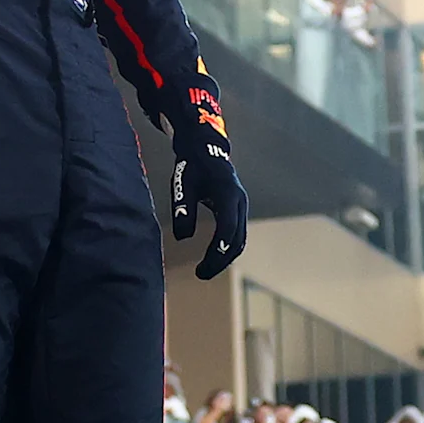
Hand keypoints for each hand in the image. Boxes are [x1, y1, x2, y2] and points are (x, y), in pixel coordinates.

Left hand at [167, 100, 246, 280]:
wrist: (205, 148)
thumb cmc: (192, 165)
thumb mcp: (183, 184)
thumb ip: (183, 208)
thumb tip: (182, 238)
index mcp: (228, 194)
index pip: (227, 230)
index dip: (216, 252)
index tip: (202, 268)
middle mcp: (240, 201)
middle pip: (237, 239)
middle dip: (221, 260)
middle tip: (201, 274)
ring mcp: (241, 205)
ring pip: (239, 239)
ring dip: (225, 257)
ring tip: (205, 270)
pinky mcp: (237, 208)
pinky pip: (237, 233)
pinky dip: (227, 248)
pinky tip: (212, 257)